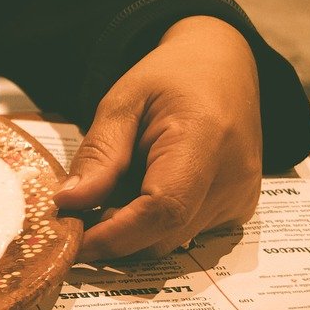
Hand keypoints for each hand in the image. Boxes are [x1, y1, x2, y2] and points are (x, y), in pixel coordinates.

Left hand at [54, 15, 261, 261]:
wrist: (222, 68)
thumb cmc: (170, 78)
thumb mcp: (122, 103)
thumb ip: (99, 154)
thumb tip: (68, 203)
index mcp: (206, 138)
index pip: (163, 208)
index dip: (113, 234)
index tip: (72, 241)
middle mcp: (234, 176)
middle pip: (163, 234)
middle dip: (113, 235)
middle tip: (78, 214)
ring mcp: (241, 197)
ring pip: (170, 242)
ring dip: (131, 230)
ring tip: (115, 190)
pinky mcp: (238, 209)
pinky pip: (185, 234)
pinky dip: (152, 226)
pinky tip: (141, 193)